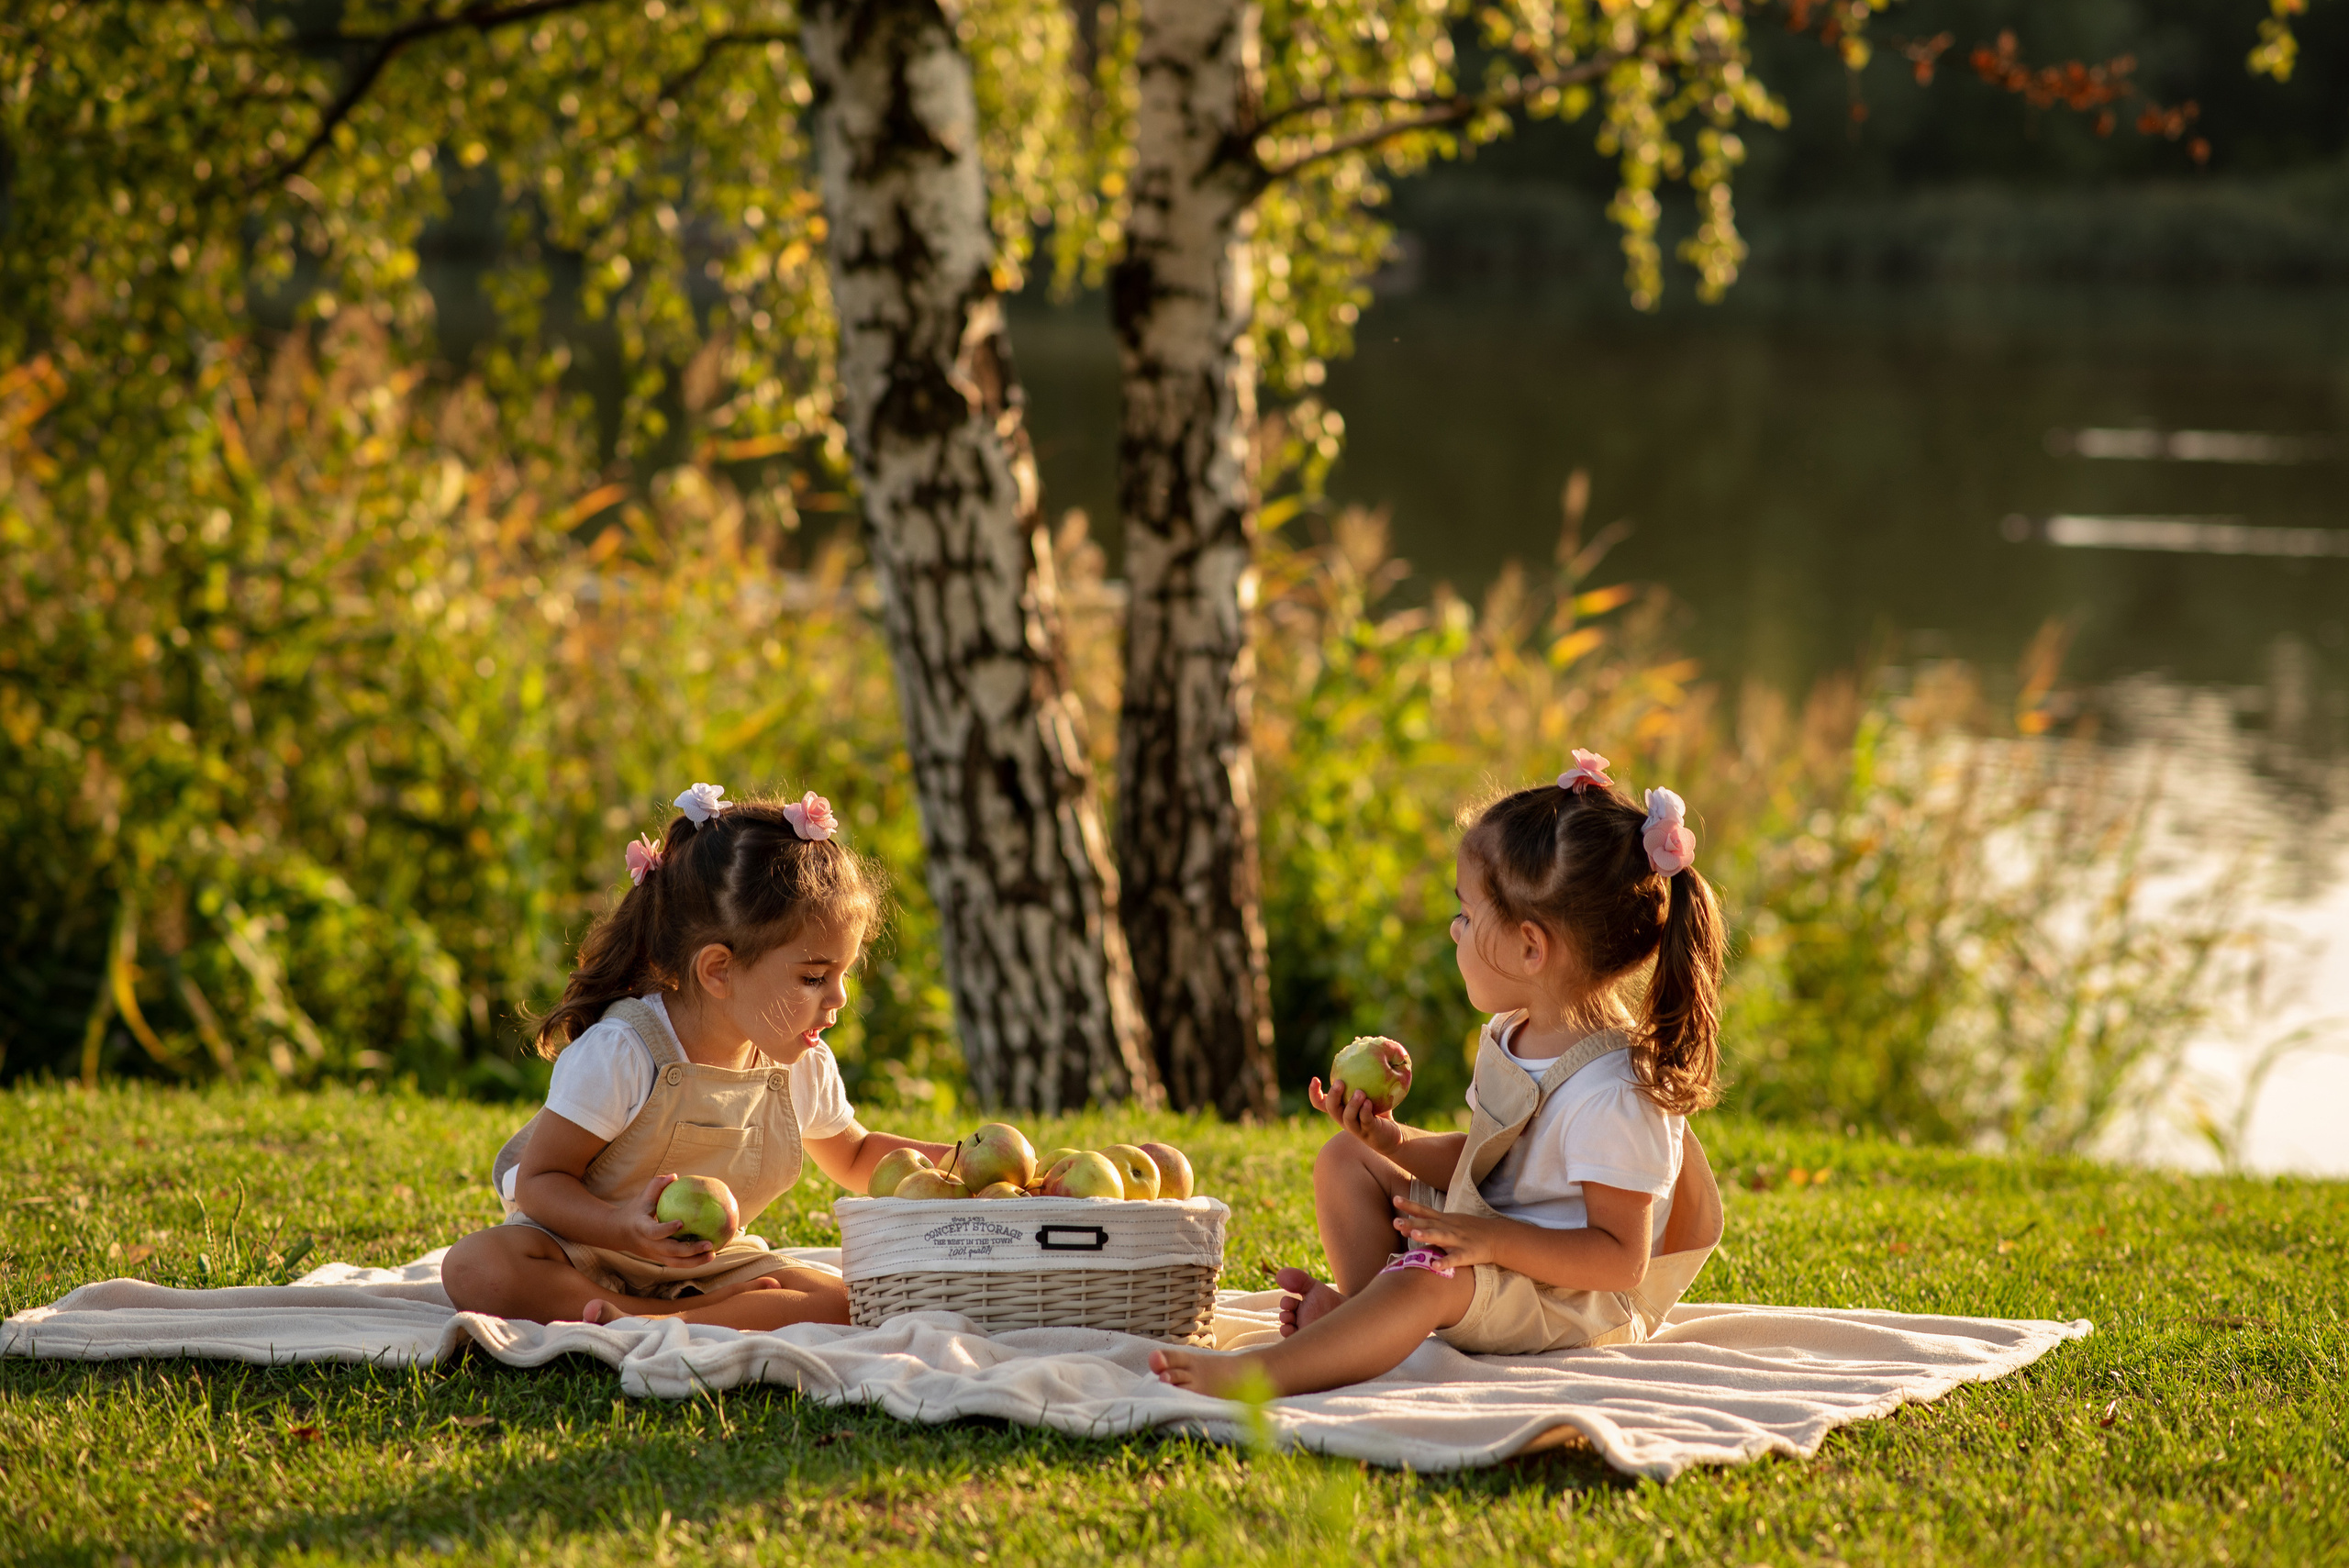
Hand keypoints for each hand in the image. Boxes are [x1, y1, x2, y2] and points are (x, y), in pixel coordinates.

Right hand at [618, 1174, 716, 1263]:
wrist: (620, 1233)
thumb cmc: (636, 1210)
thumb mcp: (642, 1197)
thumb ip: (657, 1186)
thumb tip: (675, 1176)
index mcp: (642, 1228)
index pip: (653, 1232)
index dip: (666, 1229)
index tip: (681, 1222)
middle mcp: (648, 1245)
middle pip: (670, 1251)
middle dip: (690, 1250)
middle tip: (709, 1243)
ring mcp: (654, 1255)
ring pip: (675, 1263)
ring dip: (695, 1260)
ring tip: (712, 1253)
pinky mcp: (660, 1260)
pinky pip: (677, 1264)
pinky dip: (693, 1262)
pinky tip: (709, 1255)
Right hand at [1306, 1076, 1404, 1155]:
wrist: (1390, 1134)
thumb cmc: (1378, 1109)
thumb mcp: (1370, 1090)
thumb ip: (1364, 1073)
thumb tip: (1359, 1043)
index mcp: (1340, 1109)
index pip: (1320, 1103)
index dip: (1314, 1093)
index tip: (1315, 1079)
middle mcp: (1343, 1118)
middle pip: (1331, 1109)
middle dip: (1333, 1095)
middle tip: (1340, 1082)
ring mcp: (1355, 1127)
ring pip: (1347, 1117)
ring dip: (1352, 1104)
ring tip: (1360, 1093)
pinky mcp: (1368, 1132)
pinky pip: (1364, 1121)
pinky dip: (1365, 1112)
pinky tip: (1369, 1103)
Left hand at [1390, 1196, 1505, 1269]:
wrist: (1496, 1237)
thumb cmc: (1467, 1230)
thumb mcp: (1449, 1222)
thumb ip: (1428, 1225)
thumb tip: (1405, 1229)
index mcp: (1443, 1220)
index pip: (1424, 1211)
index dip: (1410, 1205)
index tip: (1395, 1199)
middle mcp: (1448, 1228)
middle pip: (1428, 1224)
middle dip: (1411, 1223)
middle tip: (1395, 1222)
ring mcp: (1458, 1240)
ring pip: (1440, 1237)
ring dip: (1427, 1235)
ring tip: (1413, 1236)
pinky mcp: (1467, 1254)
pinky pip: (1455, 1259)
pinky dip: (1446, 1262)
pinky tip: (1435, 1266)